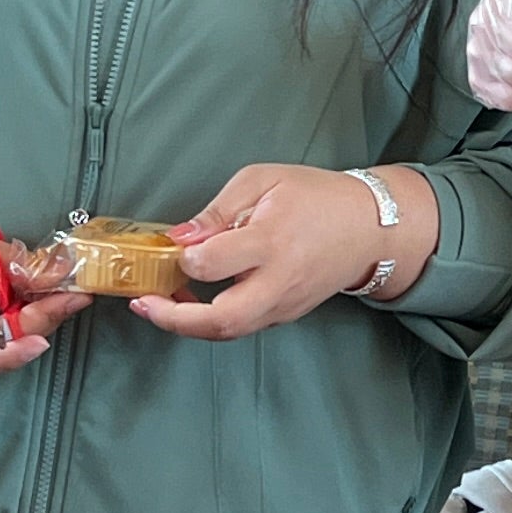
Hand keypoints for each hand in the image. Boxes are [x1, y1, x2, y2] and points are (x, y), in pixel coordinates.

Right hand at [0, 217, 89, 382]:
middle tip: (72, 294)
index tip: (40, 341)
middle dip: (38, 321)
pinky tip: (46, 294)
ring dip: (37, 317)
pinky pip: (5, 336)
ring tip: (66, 289)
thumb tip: (47, 273)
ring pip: (8, 345)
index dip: (8, 353)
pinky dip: (26, 315)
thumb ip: (2, 262)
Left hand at [130, 164, 391, 341]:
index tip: (176, 245)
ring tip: (157, 306)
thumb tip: (180, 237)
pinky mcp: (286, 315)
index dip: (187, 257)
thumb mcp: (264, 180)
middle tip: (143, 303)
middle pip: (222, 319)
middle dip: (174, 318)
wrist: (368, 228)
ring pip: (230, 332)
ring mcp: (284, 304)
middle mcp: (279, 281)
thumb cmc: (316, 196)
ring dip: (188, 325)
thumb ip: (219, 209)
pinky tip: (190, 304)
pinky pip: (243, 327)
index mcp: (272, 241)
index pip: (215, 262)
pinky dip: (211, 322)